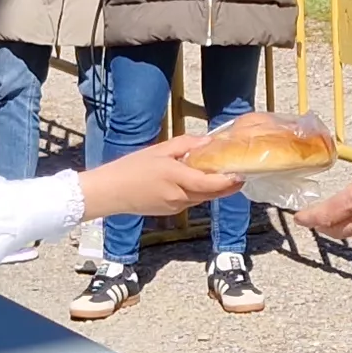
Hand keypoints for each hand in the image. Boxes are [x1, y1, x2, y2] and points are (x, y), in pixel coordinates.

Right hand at [78, 138, 246, 220]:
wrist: (110, 192)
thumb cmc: (131, 168)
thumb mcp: (159, 149)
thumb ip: (186, 145)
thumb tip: (208, 142)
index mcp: (177, 178)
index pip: (210, 183)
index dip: (228, 181)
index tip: (240, 173)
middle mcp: (179, 196)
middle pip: (211, 194)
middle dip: (227, 186)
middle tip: (238, 174)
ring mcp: (175, 206)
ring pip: (202, 198)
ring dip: (213, 189)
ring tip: (219, 174)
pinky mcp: (170, 211)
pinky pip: (191, 201)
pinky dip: (198, 192)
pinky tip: (195, 181)